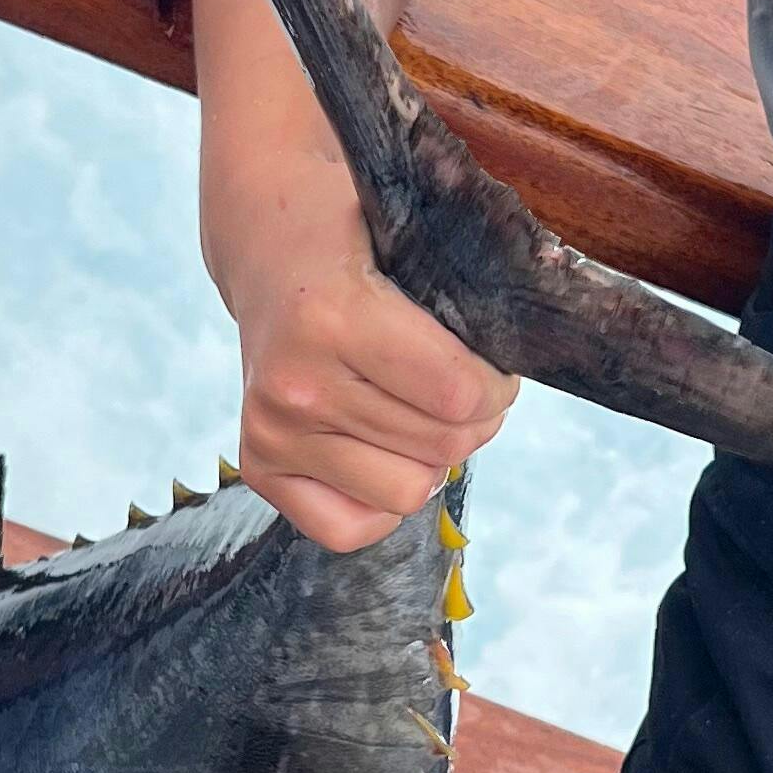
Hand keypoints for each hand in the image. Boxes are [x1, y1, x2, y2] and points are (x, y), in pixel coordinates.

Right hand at [209, 150, 515, 553]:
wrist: (271, 249)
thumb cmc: (357, 243)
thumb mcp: (415, 247)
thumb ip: (464, 310)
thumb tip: (516, 383)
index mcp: (332, 318)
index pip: (459, 396)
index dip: (498, 389)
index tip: (494, 370)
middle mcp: (295, 384)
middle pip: (441, 449)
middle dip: (473, 423)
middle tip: (463, 392)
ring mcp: (272, 431)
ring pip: (406, 493)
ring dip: (431, 461)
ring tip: (419, 415)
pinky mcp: (257, 466)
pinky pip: (349, 529)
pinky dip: (380, 502)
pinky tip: (380, 451)